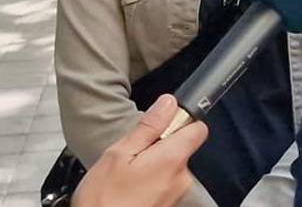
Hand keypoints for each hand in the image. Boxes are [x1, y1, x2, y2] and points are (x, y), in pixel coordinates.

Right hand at [74, 95, 207, 206]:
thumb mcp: (118, 154)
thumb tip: (169, 103)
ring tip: (127, 176)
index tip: (160, 125)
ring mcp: (176, 195)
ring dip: (154, 166)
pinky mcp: (168, 205)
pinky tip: (130, 190)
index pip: (198, 129)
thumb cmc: (103, 199)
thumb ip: (149, 127)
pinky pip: (165, 184)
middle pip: (182, 148)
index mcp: (173, 159)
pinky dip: (151, 182)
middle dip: (161, 147)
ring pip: (171, 167)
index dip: (181, 122)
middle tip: (132, 156)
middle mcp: (182, 178)